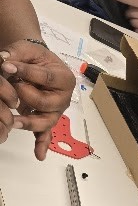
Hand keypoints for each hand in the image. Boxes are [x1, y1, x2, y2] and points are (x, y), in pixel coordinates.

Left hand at [0, 42, 75, 160]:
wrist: (38, 65)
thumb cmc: (36, 58)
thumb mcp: (28, 50)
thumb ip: (17, 54)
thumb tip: (4, 61)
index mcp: (64, 78)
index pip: (46, 78)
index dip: (26, 73)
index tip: (6, 66)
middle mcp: (64, 97)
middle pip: (46, 102)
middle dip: (25, 95)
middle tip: (11, 88)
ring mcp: (56, 111)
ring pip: (45, 121)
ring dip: (30, 122)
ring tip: (15, 122)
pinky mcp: (47, 120)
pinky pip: (46, 134)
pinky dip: (42, 144)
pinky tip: (39, 155)